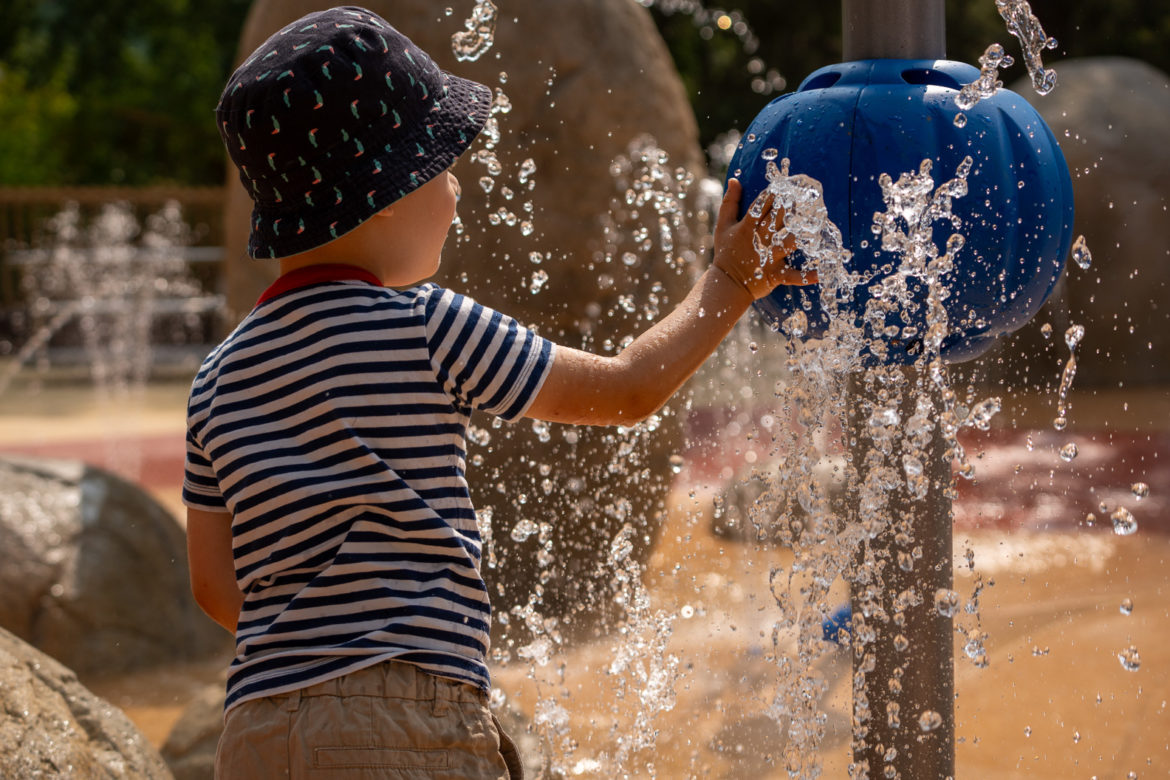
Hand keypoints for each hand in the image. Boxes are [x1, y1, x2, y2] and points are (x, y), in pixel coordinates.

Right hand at [712, 178, 816, 299]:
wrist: (726, 284)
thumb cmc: (725, 253)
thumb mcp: (723, 226)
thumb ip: (729, 202)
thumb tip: (734, 179)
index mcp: (747, 227)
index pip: (761, 206)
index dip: (774, 194)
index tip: (785, 184)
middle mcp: (760, 241)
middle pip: (778, 219)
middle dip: (791, 206)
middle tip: (805, 195)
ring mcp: (770, 258)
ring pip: (789, 242)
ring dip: (803, 233)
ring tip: (818, 222)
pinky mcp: (776, 274)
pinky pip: (793, 275)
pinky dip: (807, 276)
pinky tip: (822, 271)